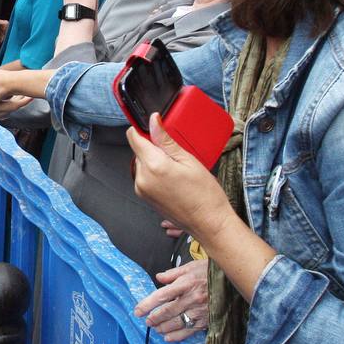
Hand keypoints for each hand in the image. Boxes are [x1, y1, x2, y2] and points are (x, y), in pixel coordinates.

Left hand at [126, 114, 230, 237]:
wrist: (208, 223)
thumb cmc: (204, 194)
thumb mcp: (188, 160)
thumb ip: (166, 140)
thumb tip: (153, 121)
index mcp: (153, 166)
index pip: (134, 137)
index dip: (143, 129)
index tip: (155, 129)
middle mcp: (142, 179)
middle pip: (139, 151)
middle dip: (154, 148)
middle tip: (176, 155)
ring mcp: (141, 190)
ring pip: (142, 164)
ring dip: (155, 161)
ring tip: (177, 170)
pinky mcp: (144, 197)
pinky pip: (145, 176)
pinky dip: (155, 173)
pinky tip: (173, 180)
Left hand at [133, 259, 208, 341]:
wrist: (234, 281)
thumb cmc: (211, 272)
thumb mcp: (192, 267)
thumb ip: (173, 273)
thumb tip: (159, 278)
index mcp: (186, 283)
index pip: (161, 295)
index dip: (147, 304)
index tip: (138, 310)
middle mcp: (191, 298)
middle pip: (167, 311)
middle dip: (154, 318)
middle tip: (147, 321)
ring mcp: (199, 311)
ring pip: (176, 323)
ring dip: (163, 328)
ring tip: (156, 328)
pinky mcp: (206, 320)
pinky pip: (189, 331)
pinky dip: (177, 336)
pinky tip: (168, 338)